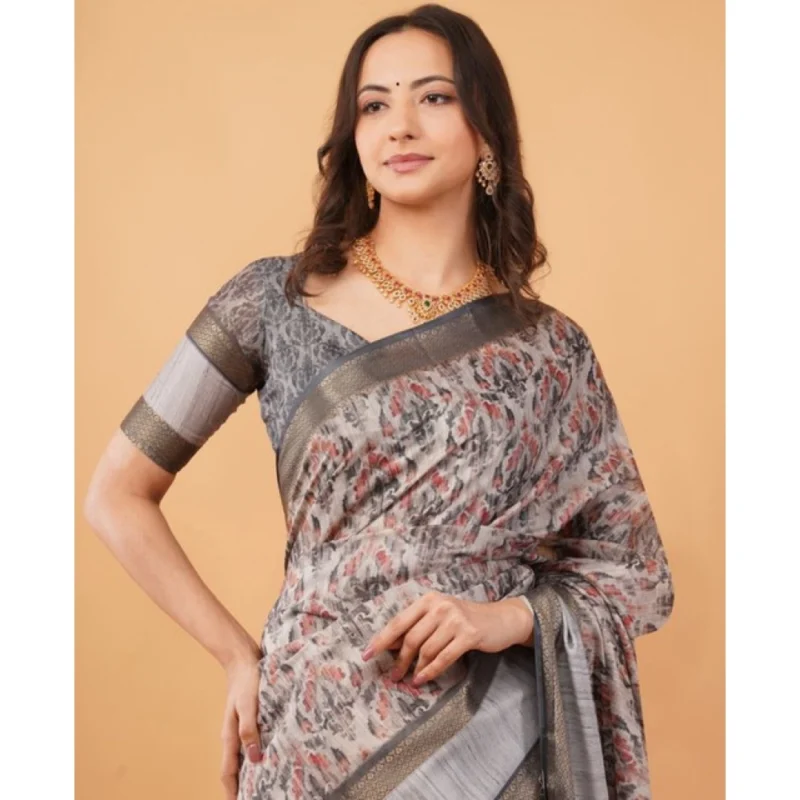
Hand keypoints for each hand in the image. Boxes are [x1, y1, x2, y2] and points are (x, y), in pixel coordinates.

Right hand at [220, 643, 263, 799]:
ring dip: (249, 771)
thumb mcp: (249, 704)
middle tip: (256, 797)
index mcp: (230, 735)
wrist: (243, 658)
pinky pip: (250, 742)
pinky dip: (255, 754)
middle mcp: (233, 734)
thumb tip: (253, 759)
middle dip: (241, 786)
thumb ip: (250, 730)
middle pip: (234, 768)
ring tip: (263, 783)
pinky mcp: (248, 718)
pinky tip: (268, 754)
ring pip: (242, 756)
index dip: (233, 792)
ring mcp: (239, 727)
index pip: (228, 772)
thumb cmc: (247, 679)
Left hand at [361, 591, 533, 685]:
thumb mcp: (439, 617)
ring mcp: (455, 619)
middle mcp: (440, 606)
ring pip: (426, 650)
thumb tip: (387, 646)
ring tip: (408, 680)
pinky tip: (421, 679)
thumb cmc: (464, 620)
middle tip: (392, 676)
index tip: (367, 655)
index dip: (381, 639)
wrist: (500, 619)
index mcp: (428, 600)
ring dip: (414, 669)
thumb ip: (416, 627)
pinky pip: (443, 658)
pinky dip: (430, 672)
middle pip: (411, 638)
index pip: (399, 621)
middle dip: (398, 660)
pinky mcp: (469, 635)